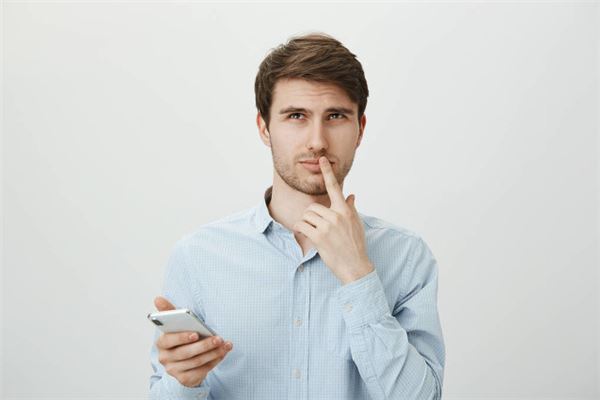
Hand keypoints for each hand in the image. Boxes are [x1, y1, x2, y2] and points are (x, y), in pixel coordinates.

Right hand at [154, 296, 232, 387]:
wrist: (183, 363)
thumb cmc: (182, 339)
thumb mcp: (176, 325)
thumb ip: (169, 312)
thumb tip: (158, 298)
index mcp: (162, 343)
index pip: (169, 340)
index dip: (182, 337)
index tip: (196, 334)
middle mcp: (165, 358)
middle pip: (185, 352)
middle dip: (204, 345)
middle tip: (218, 338)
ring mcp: (174, 370)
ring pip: (195, 362)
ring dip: (212, 353)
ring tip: (224, 345)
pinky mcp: (184, 378)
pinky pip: (201, 371)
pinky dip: (214, 361)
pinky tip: (222, 353)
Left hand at [293, 156, 373, 284]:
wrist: (355, 266)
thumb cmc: (356, 245)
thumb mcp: (357, 224)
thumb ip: (351, 208)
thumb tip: (351, 195)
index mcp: (345, 210)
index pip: (335, 187)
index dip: (327, 172)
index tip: (322, 160)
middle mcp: (336, 215)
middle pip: (313, 207)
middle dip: (311, 216)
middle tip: (316, 226)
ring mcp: (327, 226)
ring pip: (306, 216)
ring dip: (305, 223)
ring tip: (313, 232)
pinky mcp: (319, 237)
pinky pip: (301, 226)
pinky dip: (299, 229)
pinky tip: (304, 234)